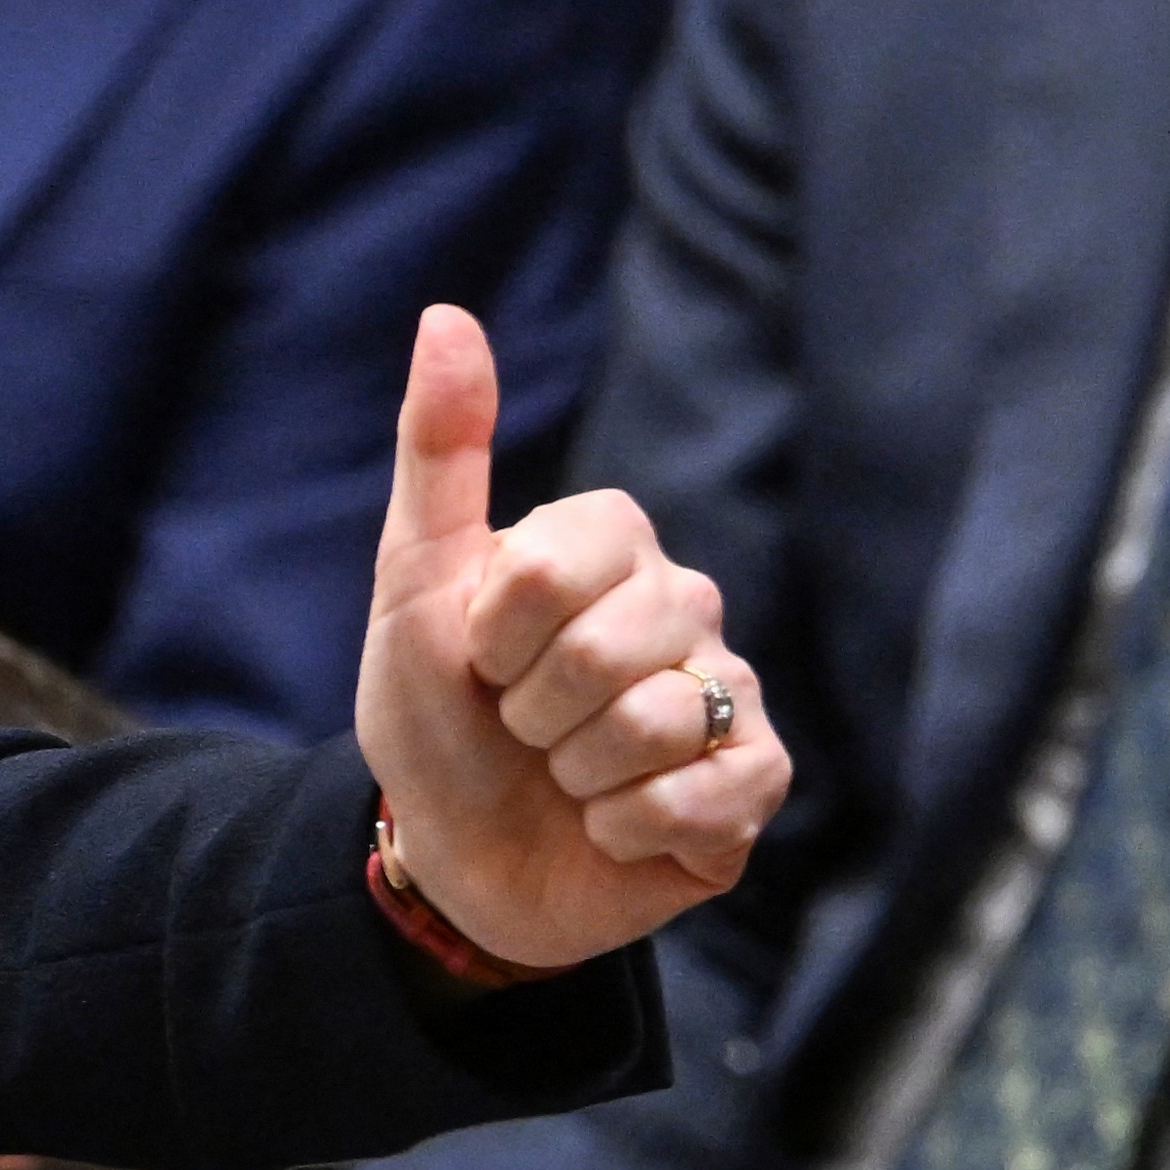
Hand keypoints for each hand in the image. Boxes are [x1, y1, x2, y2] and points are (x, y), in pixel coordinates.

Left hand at [353, 302, 787, 972]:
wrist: (453, 853)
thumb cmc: (434, 714)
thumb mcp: (411, 583)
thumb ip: (439, 452)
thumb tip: (446, 315)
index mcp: (613, 543)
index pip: (554, 565)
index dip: (491, 632)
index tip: (479, 656)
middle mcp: (687, 604)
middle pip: (608, 651)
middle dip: (531, 711)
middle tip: (521, 727)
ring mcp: (732, 693)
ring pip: (658, 724)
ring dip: (576, 773)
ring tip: (565, 775)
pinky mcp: (758, 783)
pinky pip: (709, 796)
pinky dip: (630, 826)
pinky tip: (614, 824)